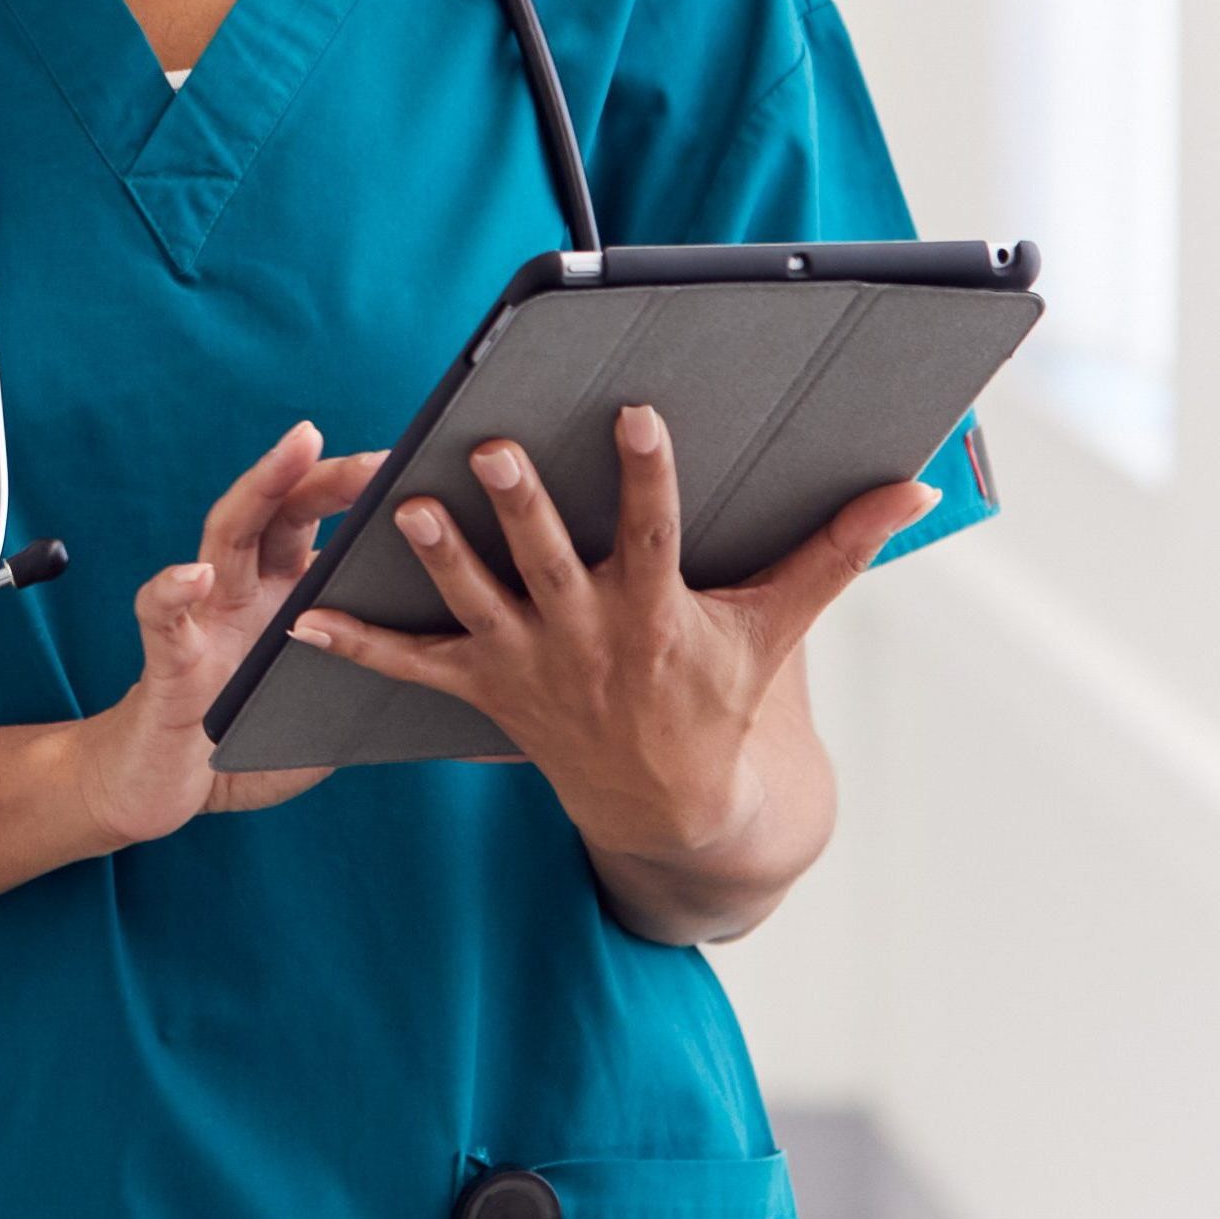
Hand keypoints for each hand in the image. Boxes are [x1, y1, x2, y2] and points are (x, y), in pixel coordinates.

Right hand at [68, 423, 382, 846]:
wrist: (164, 789)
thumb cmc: (248, 743)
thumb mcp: (324, 705)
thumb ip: (370, 674)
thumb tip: (452, 665)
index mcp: (287, 597)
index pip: (323, 527)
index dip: (365, 498)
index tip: (422, 472)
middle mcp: (244, 590)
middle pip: (282, 511)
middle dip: (328, 475)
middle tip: (381, 458)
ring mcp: (204, 617)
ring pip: (226, 534)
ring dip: (261, 487)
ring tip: (298, 449)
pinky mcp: (167, 660)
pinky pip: (162, 618)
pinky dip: (172, 592)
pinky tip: (194, 576)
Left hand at [292, 407, 933, 886]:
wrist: (671, 806)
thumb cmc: (723, 694)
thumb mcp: (778, 626)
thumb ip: (837, 550)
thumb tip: (915, 490)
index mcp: (657, 610)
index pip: (655, 530)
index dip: (648, 473)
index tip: (637, 413)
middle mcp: (587, 634)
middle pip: (549, 560)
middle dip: (522, 508)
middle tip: (493, 450)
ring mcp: (530, 663)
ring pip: (476, 603)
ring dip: (439, 559)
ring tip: (406, 507)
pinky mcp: (485, 688)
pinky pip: (411, 668)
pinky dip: (357, 644)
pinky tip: (304, 615)